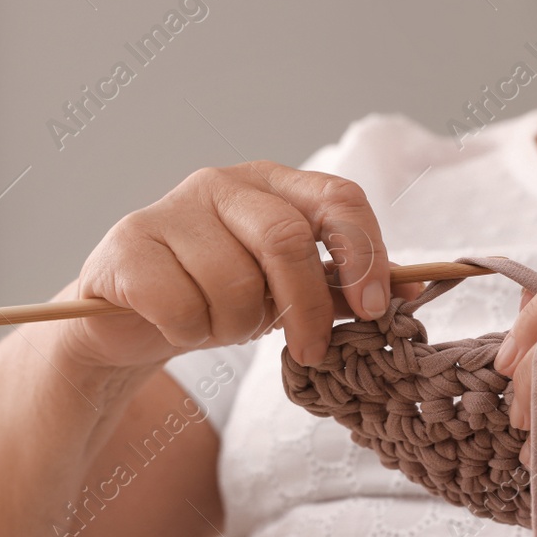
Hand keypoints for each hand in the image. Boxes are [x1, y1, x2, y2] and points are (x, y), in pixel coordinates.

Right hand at [55, 162, 395, 370]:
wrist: (126, 321)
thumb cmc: (214, 299)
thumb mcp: (282, 291)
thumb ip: (337, 284)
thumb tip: (410, 289)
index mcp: (271, 184)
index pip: (338, 199)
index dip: (363, 254)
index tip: (375, 309)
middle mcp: (221, 184)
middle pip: (286, 241)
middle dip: (306, 308)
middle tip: (309, 352)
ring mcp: (170, 210)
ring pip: (233, 285)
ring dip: (233, 327)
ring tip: (216, 326)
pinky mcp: (128, 247)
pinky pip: (182, 307)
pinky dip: (187, 332)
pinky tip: (175, 325)